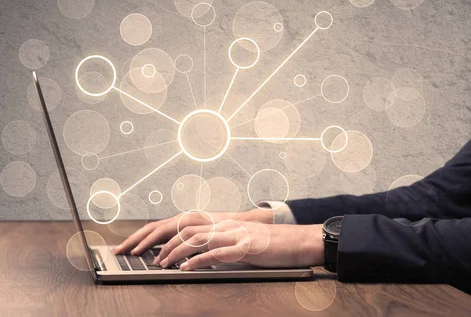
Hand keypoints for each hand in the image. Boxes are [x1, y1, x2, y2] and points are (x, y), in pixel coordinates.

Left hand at [154, 221, 323, 269]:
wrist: (299, 241)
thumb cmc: (274, 245)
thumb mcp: (245, 242)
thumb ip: (225, 245)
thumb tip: (203, 257)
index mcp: (226, 224)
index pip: (189, 224)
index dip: (168, 235)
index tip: (152, 247)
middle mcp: (227, 225)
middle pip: (186, 229)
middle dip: (163, 242)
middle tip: (149, 256)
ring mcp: (236, 235)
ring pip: (197, 239)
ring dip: (176, 252)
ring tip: (162, 263)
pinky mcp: (245, 248)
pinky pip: (216, 253)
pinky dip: (197, 261)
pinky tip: (186, 268)